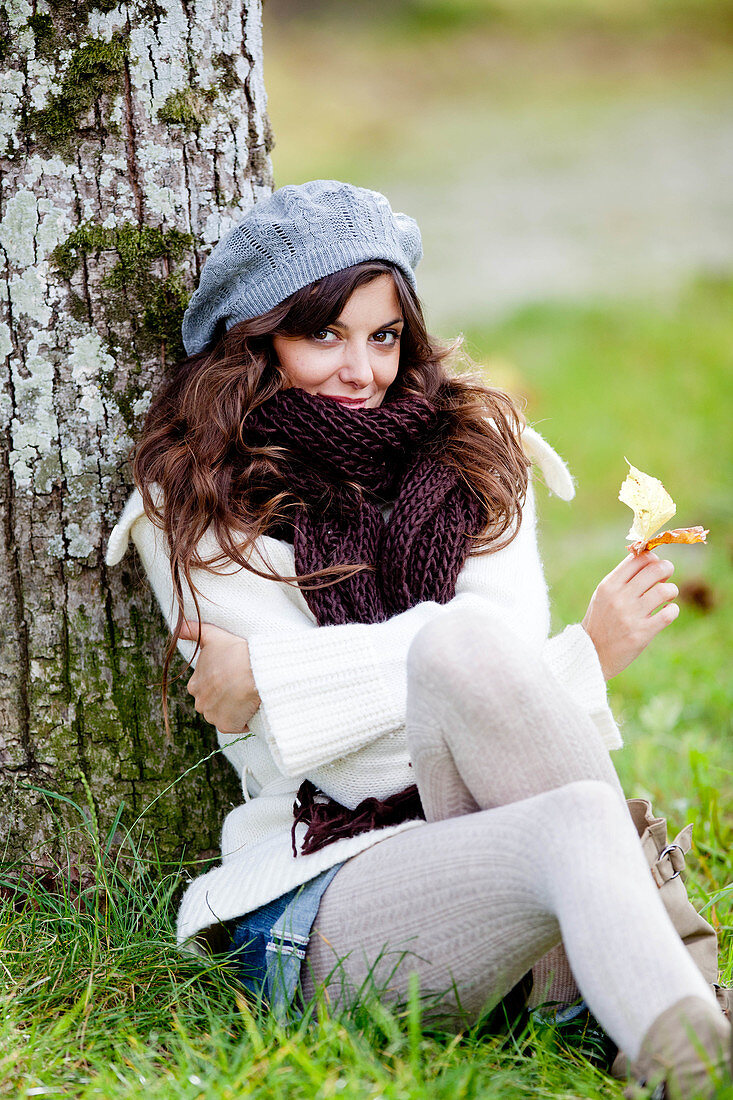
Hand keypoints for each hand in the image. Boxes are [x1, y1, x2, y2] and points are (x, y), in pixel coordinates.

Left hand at [179, 621, 260, 733]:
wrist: (255, 671)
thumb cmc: (235, 652)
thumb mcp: (213, 636)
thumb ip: (193, 631)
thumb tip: (178, 626)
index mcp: (194, 685)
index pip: (205, 688)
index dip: (220, 682)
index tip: (233, 675)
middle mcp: (199, 703)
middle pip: (213, 703)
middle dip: (225, 697)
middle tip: (242, 685)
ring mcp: (212, 716)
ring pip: (224, 715)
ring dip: (234, 709)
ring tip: (248, 695)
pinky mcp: (226, 726)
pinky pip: (236, 725)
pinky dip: (243, 719)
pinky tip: (252, 706)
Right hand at [581, 552, 678, 679]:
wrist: (592, 653)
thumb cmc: (601, 621)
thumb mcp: (603, 595)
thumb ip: (623, 578)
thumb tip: (651, 559)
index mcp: (609, 585)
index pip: (638, 558)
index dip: (653, 558)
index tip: (655, 565)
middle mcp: (619, 597)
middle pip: (655, 569)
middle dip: (667, 569)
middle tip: (666, 577)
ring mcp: (631, 616)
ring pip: (666, 590)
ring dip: (672, 591)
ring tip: (667, 597)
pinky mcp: (642, 633)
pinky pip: (669, 613)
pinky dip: (673, 610)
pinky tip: (667, 612)